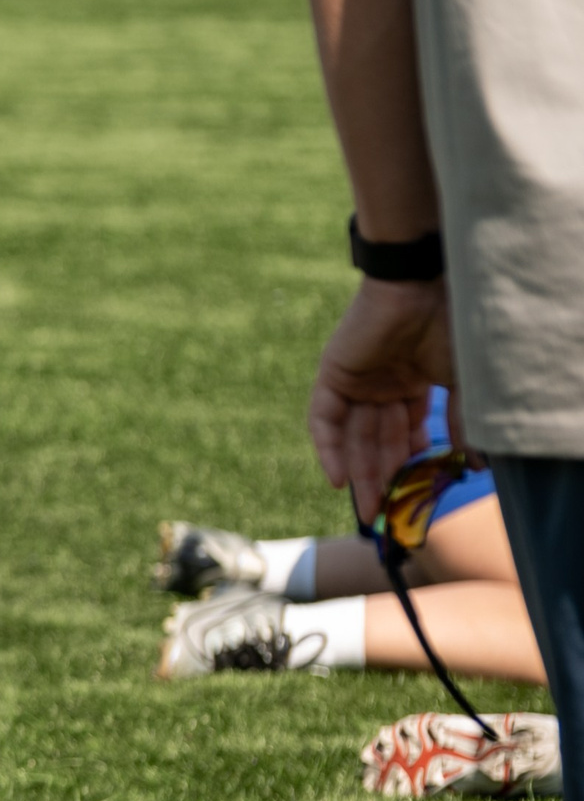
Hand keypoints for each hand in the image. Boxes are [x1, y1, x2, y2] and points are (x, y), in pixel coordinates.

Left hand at [307, 277, 453, 524]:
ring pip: (354, 436)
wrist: (422, 285)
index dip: (408, 464)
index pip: (404, 433)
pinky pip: (324, 419)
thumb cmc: (451, 325)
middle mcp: (381, 383)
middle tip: (383, 515)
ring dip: (359, 472)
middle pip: (376, 440)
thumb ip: (464, 421)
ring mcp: (356, 379)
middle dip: (381, 478)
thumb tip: (475, 463)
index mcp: (411, 382)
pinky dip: (328, 449)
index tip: (414, 495)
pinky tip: (337, 480)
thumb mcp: (464, 382)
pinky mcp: (332, 374)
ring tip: (368, 508)